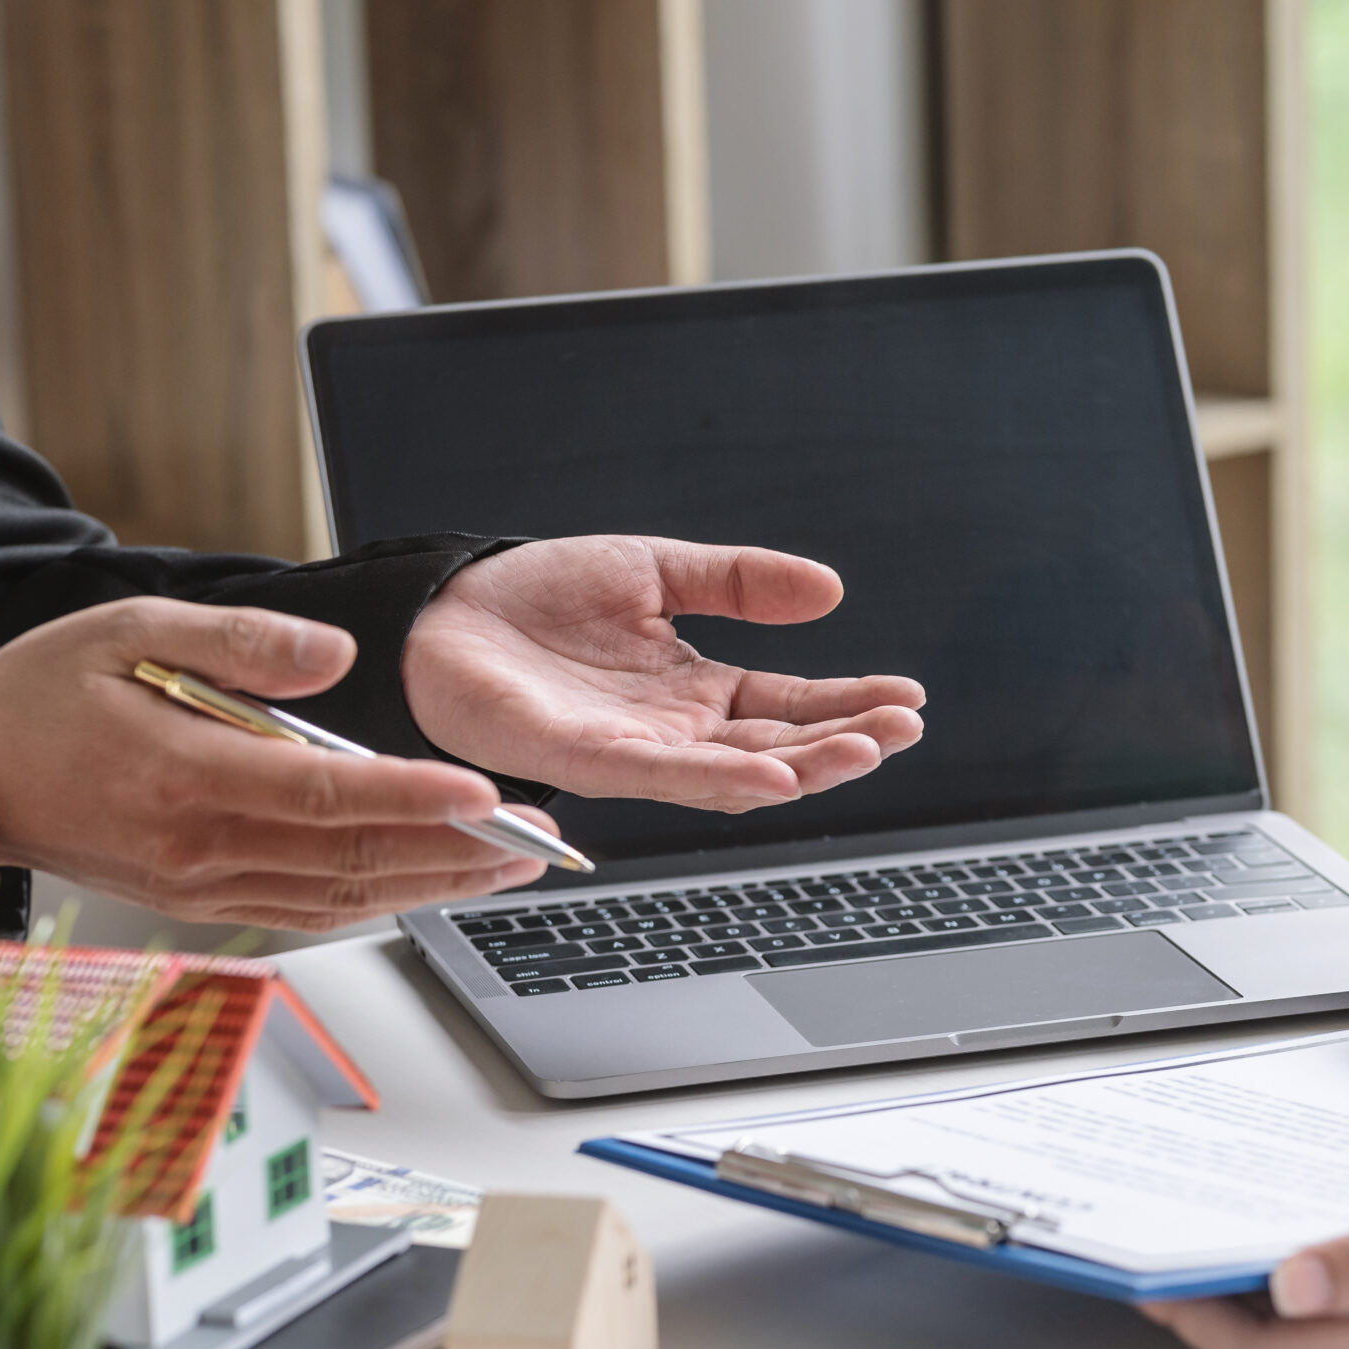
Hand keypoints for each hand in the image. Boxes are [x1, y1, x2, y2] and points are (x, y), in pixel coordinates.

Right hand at [0, 598, 554, 928]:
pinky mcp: (203, 904)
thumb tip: (330, 655)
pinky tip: (430, 886)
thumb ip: (240, 643)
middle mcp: (200, 846)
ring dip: (433, 886)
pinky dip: (378, 903)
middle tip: (536, 841)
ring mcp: (202, 886)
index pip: (325, 796)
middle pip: (353, 859)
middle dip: (455, 853)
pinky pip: (308, 914)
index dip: (412, 799)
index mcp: (184, 775)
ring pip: (342, 897)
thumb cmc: (46, 696)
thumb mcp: (131, 630)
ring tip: (508, 867)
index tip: (483, 796)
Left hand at [403, 535, 925, 812]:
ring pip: (735, 773)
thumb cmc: (533, 599)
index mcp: (694, 690)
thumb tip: (829, 589)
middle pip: (778, 747)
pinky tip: (773, 775)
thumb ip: (739, 582)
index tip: (909, 699)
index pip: (790, 705)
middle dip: (847, 740)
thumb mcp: (655, 569)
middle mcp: (674, 731)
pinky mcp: (586, 758)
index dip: (850, 703)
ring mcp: (634, 751)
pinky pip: (665, 776)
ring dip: (804, 767)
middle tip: (905, 729)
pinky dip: (721, 779)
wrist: (440, 611)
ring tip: (864, 750)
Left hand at [1144, 1171, 1348, 1348]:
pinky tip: (1287, 1218)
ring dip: (1246, 1279)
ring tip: (1200, 1218)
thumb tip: (1286, 1280)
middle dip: (1201, 1296)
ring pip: (1302, 1319)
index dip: (1191, 1317)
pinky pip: (1343, 1297)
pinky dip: (1299, 1263)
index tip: (1142, 1269)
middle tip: (1153, 1234)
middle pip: (1270, 1341)